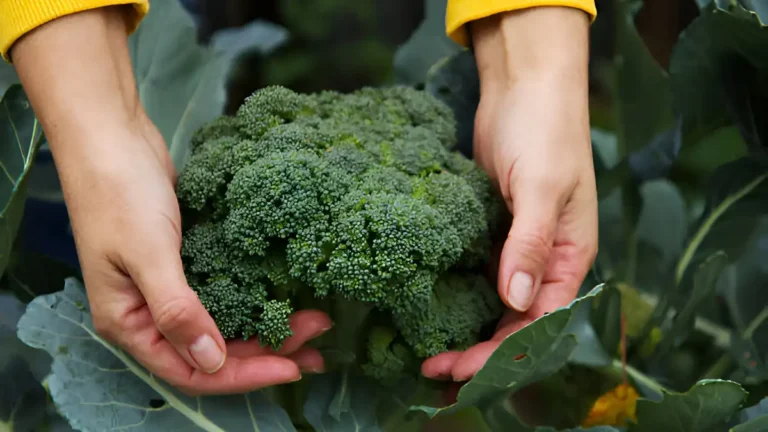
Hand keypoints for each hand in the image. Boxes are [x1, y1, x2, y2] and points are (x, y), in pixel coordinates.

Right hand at [11, 6, 330, 394]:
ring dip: (265, 326)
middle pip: (214, 351)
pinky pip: (226, 292)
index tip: (292, 368)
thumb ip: (177, 310)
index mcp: (130, 323)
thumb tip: (212, 362)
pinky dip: (255, 297)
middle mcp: (149, 314)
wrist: (112, 135)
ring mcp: (168, 287)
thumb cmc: (119, 193)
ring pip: (224, 323)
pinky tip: (285, 296)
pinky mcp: (187, 261)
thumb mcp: (149, 255)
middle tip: (315, 345)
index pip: (192, 371)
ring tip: (312, 324)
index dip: (244, 375)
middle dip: (265, 352)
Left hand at [422, 6, 597, 382]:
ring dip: (466, 327)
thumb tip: (516, 302)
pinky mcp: (489, 228)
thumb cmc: (546, 132)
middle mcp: (543, 258)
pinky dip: (457, 294)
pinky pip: (476, 272)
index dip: (503, 353)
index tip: (464, 370)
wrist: (524, 88)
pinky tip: (429, 307)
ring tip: (427, 350)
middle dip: (479, 350)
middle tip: (434, 369)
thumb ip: (530, 245)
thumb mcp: (543, 187)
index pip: (540, 322)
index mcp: (569, 257)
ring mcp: (515, 245)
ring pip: (493, 302)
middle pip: (515, 321)